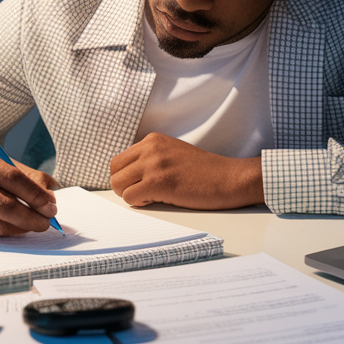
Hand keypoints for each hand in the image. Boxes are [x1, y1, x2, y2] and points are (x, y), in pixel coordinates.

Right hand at [0, 150, 58, 237]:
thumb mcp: (3, 166)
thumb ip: (31, 178)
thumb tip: (50, 200)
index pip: (12, 178)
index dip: (35, 195)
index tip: (51, 206)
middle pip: (5, 205)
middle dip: (32, 217)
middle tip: (47, 222)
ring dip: (22, 228)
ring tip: (33, 224)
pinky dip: (8, 233)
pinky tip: (12, 226)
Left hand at [109, 133, 264, 209]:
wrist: (229, 178)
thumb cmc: (204, 171)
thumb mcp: (173, 153)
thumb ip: (151, 157)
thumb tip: (129, 174)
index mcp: (152, 140)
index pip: (119, 160)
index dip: (126, 176)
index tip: (141, 183)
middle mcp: (150, 148)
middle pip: (114, 171)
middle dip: (123, 186)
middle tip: (142, 193)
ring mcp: (154, 164)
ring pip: (118, 184)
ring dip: (130, 195)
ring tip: (151, 196)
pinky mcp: (159, 182)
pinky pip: (130, 197)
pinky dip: (139, 203)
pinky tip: (156, 200)